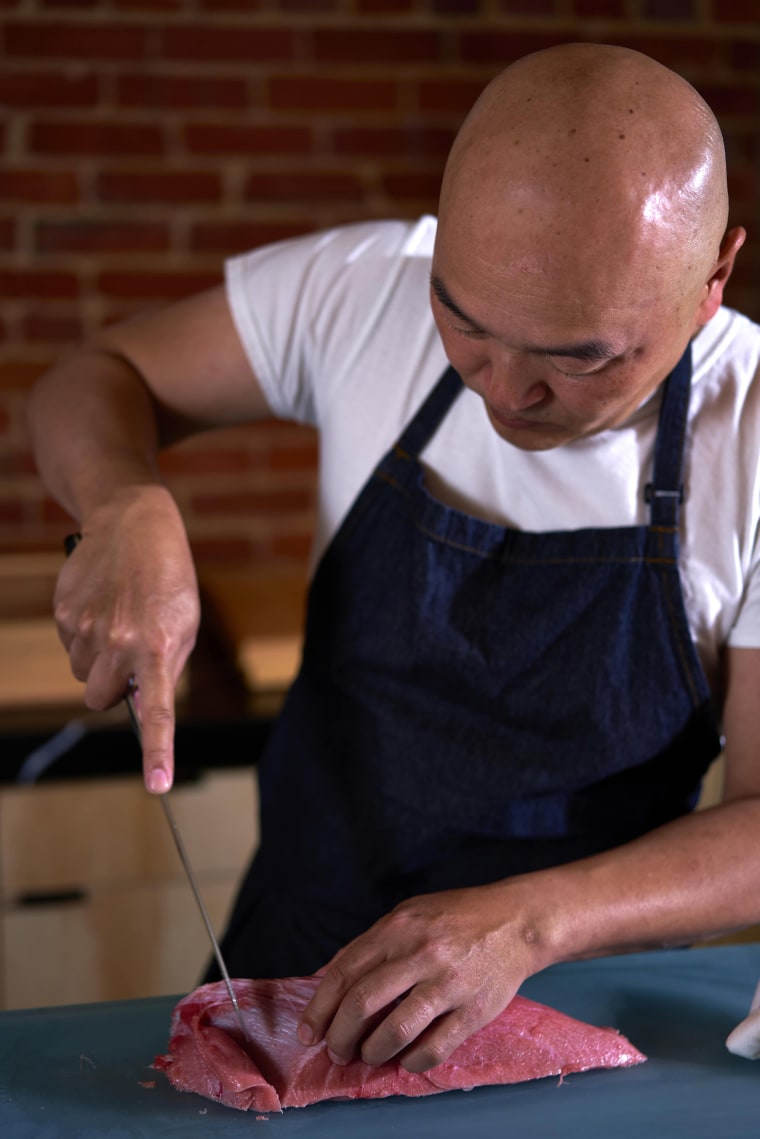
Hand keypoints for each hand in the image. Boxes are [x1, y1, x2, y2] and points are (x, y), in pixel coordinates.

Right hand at [54, 486, 199, 792]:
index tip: (157, 784)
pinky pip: (70, 645)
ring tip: (118, 619)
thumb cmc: (168, 577)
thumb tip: (143, 705)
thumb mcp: (185, 621)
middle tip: (130, 655)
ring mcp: (86, 628)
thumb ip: (166, 666)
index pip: (156, 711)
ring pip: (82, 673)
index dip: (156, 751)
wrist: (133, 522)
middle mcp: (119, 641)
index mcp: (158, 646)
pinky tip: (101, 604)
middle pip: (99, 699)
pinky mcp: (64, 613)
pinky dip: (83, 634)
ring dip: (97, 659)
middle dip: (111, 687)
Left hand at [298, 883, 540, 1072]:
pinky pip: (434, 1048)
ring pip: (396, 1030)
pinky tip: (405, 1060)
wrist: (516, 921)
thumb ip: (374, 944)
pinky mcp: (474, 1011)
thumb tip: (331, 979)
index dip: (321, 1006)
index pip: (345, 971)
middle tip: (337, 1051)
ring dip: (373, 1052)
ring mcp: (449, 983)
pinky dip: (412, 1062)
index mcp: (399, 926)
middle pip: (363, 1002)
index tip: (309, 1031)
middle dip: (340, 1036)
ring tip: (368, 1056)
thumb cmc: (456, 917)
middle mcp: (421, 952)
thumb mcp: (409, 914)